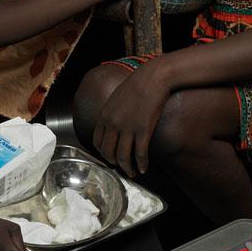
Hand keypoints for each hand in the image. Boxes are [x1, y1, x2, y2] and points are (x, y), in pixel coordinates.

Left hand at [93, 63, 169, 177]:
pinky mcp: (143, 130)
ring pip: (123, 157)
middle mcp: (113, 124)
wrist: (154, 77)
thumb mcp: (117, 97)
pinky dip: (141, 164)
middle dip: (114, 163)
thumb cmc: (138, 84)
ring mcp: (128, 128)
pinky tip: (144, 168)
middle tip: (122, 167)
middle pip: (108, 152)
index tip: (110, 158)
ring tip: (133, 173)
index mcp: (104, 115)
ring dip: (127, 168)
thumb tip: (114, 125)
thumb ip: (112, 112)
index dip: (102, 153)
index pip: (97, 142)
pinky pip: (140, 154)